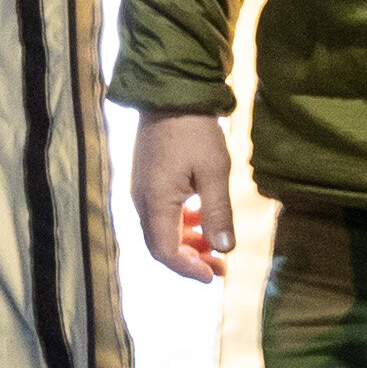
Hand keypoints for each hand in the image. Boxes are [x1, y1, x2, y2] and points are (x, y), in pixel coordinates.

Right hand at [124, 111, 241, 283]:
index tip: (214, 275)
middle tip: (220, 267)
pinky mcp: (147, 179)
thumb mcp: (214, 172)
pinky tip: (202, 217)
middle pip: (161, 244)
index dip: (188, 269)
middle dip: (191, 259)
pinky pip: (161, 212)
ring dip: (187, 242)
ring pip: (162, 229)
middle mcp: (142, 200)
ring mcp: (142, 189)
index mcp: (155, 202)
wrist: (170, 92)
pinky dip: (181, 223)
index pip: (165, 251)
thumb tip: (224, 249)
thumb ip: (218, 213)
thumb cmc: (194, 130)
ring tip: (215, 246)